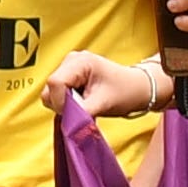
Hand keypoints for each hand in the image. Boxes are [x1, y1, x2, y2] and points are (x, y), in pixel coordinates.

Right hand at [51, 50, 173, 119]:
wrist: (137, 88)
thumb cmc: (126, 92)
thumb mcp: (103, 104)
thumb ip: (81, 113)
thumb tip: (66, 124)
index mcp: (79, 61)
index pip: (55, 82)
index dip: (60, 102)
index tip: (75, 113)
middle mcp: (71, 61)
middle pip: (50, 88)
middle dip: (62, 105)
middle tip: (83, 110)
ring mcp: (68, 68)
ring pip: (51, 93)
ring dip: (64, 105)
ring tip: (85, 105)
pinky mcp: (68, 77)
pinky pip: (56, 95)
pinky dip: (66, 103)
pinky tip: (82, 102)